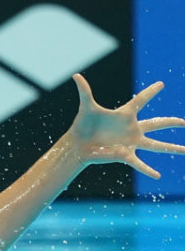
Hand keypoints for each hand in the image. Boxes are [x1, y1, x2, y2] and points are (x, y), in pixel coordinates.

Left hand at [68, 74, 184, 178]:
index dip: (150, 92)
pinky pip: (138, 163)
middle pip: (156, 124)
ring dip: (172, 148)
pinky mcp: (124, 155)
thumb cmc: (82, 125)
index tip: (161, 84)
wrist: (77, 145)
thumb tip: (76, 75)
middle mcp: (131, 129)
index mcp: (124, 115)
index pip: (140, 100)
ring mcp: (130, 143)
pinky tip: (157, 176)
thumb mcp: (86, 107)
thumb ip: (84, 91)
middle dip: (170, 122)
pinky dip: (147, 170)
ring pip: (156, 145)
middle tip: (184, 122)